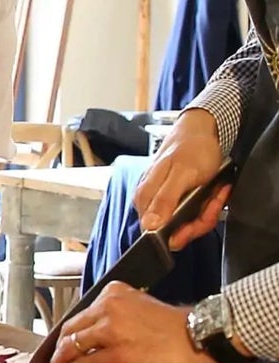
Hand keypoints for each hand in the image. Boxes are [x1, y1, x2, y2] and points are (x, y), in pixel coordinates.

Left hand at [45, 282, 214, 362]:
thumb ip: (117, 317)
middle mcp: (108, 307)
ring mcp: (111, 330)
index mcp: (113, 293)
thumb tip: (98, 338)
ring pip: (73, 346)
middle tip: (52, 360)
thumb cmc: (176, 328)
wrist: (201, 337)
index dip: (68, 333)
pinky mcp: (117, 353)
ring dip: (60, 362)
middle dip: (58, 348)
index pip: (81, 315)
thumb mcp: (141, 309)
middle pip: (71, 330)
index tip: (60, 343)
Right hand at [134, 110, 227, 249]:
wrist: (200, 129)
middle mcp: (151, 202)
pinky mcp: (176, 198)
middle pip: (176, 230)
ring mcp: (164, 200)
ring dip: (208, 209)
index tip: (204, 214)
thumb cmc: (191, 147)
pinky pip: (194, 213)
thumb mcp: (181, 174)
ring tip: (217, 191)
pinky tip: (215, 192)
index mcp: (145, 198)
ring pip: (188, 222)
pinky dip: (209, 205)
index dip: (185, 229)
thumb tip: (149, 225)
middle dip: (201, 217)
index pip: (159, 232)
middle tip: (215, 198)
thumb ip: (165, 199)